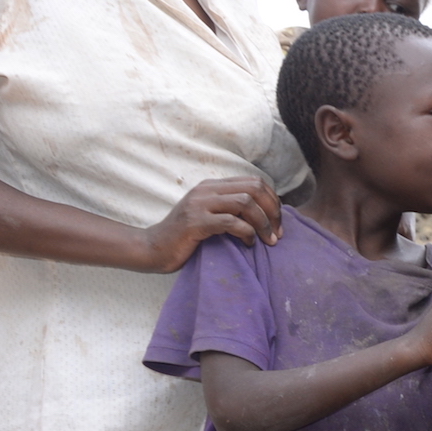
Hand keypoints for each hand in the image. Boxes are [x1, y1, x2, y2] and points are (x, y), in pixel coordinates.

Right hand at [140, 176, 282, 271]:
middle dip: (273, 211)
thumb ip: (232, 209)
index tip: (278, 223)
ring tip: (267, 240)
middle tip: (277, 233)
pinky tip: (248, 244)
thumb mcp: (211, 216)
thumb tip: (268, 215)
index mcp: (213, 186)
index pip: (254, 181)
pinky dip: (247, 233)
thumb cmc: (186, 237)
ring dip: (263, 223)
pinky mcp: (195, 222)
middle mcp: (207, 190)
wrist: (153, 249)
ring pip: (245, 202)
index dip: (273, 201)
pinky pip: (231, 221)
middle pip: (254, 188)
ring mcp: (200, 204)